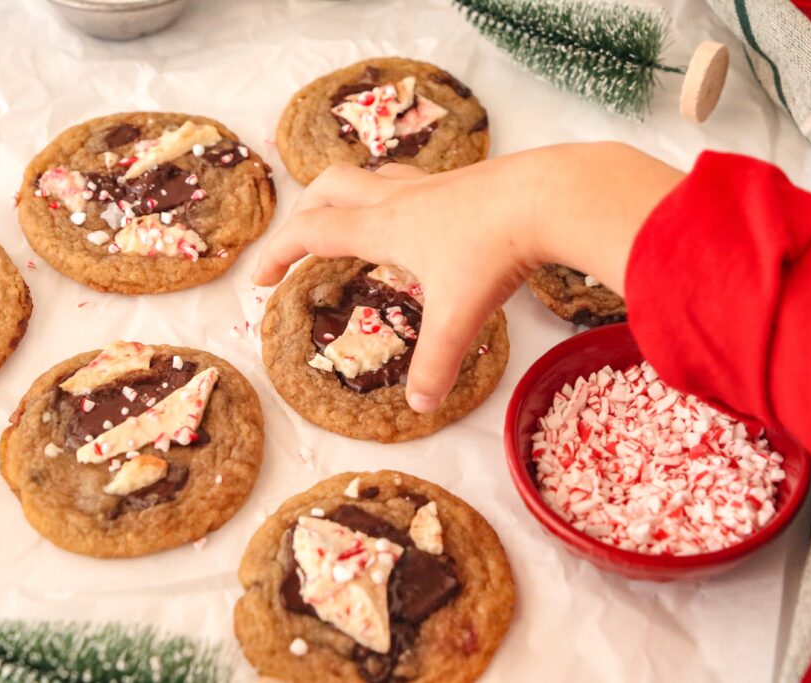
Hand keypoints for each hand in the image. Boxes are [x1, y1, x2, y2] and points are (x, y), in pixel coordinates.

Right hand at [253, 142, 682, 412]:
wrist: (550, 197)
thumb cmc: (495, 252)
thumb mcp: (460, 316)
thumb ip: (436, 361)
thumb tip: (420, 405)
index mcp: (385, 227)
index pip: (312, 232)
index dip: (279, 253)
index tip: (260, 278)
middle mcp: (402, 198)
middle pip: (331, 187)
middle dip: (305, 211)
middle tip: (298, 240)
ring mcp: (435, 184)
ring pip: (374, 176)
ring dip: (351, 196)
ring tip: (353, 224)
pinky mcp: (466, 181)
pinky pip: (414, 183)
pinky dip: (398, 199)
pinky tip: (422, 225)